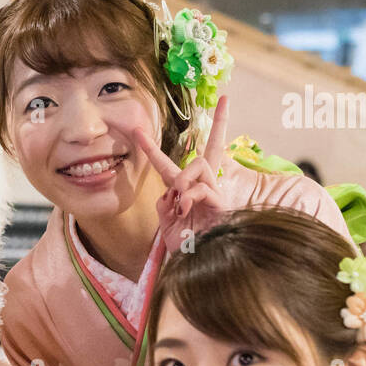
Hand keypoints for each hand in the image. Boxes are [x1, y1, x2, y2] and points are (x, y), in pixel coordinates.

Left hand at [133, 96, 230, 253]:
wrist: (200, 267)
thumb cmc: (187, 249)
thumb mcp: (167, 226)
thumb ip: (165, 206)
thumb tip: (172, 191)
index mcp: (184, 192)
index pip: (167, 166)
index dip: (152, 149)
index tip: (139, 130)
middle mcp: (202, 187)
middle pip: (213, 148)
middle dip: (221, 123)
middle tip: (226, 98)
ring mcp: (215, 193)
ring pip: (199, 164)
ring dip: (185, 179)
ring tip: (181, 201)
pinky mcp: (221, 202)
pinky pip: (202, 186)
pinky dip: (190, 195)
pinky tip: (186, 208)